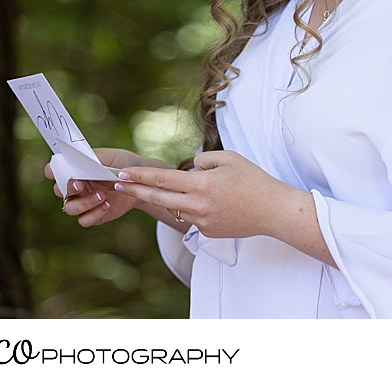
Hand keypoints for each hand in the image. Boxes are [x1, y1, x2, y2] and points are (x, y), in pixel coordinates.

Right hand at [44, 148, 172, 227]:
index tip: (60, 171)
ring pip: (70, 208)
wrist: (141, 180)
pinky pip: (84, 220)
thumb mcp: (109, 156)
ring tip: (102, 195)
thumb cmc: (122, 164)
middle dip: (67, 187)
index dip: (53, 171)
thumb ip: (92, 158)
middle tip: (80, 183)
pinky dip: (93, 214)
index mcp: (75, 170)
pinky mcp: (94, 215)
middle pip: (60, 191)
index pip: (54, 171)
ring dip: (83, 203)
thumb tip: (77, 161)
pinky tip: (107, 204)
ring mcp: (84, 202)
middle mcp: (76, 187)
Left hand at [113, 150, 308, 239]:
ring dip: (174, 197)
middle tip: (118, 184)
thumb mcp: (229, 158)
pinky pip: (193, 217)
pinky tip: (217, 203)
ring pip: (178, 207)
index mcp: (202, 184)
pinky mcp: (207, 233)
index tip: (122, 173)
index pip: (162, 178)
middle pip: (159, 197)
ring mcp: (202, 222)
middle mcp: (198, 205)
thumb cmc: (254, 181)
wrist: (273, 211)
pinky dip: (195, 207)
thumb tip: (188, 169)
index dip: (140, 176)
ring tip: (195, 188)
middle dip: (136, 189)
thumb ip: (202, 161)